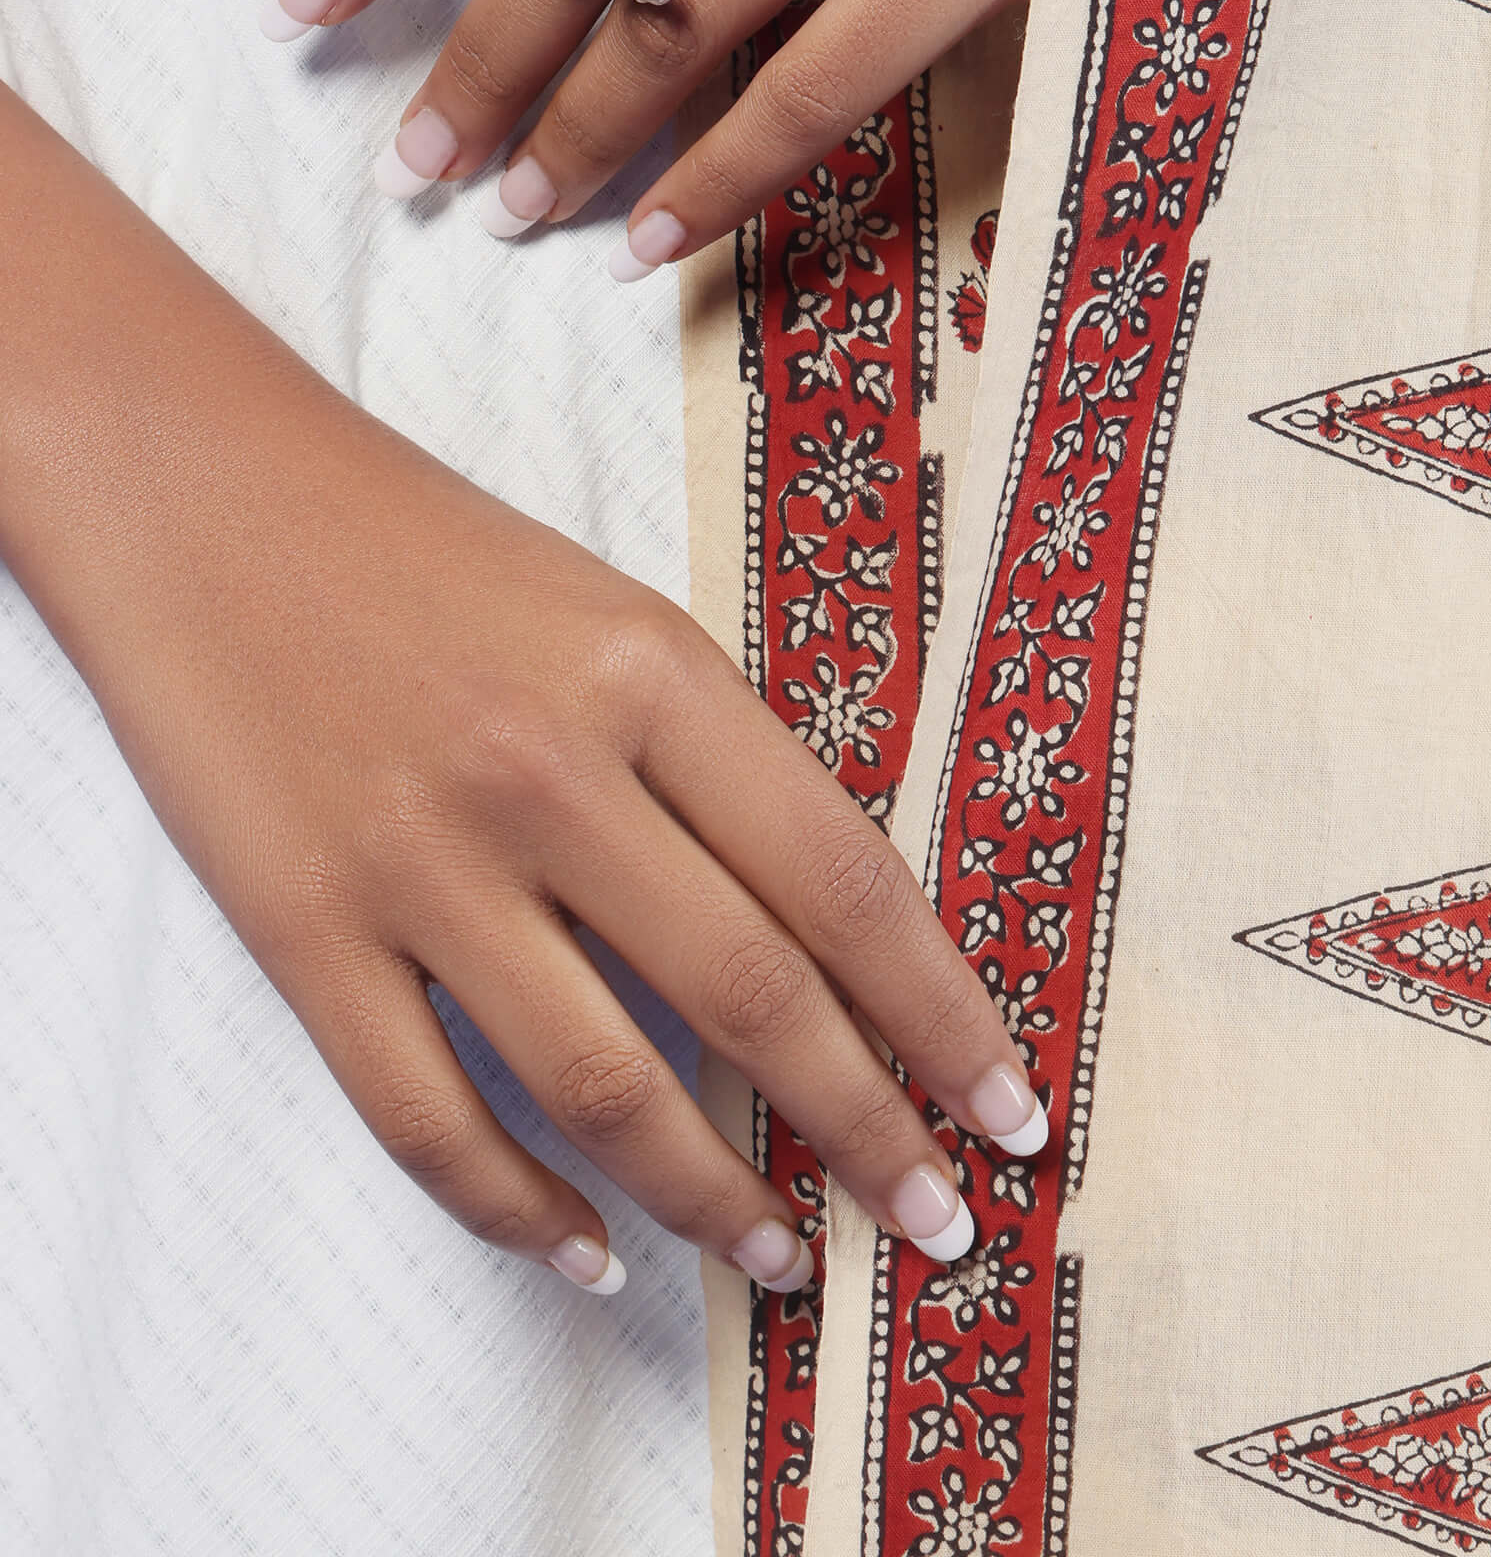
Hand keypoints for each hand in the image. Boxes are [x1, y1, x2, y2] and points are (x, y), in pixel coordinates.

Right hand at [0, 92, 1041, 1295]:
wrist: (208, 498)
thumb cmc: (432, 549)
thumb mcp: (615, 613)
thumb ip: (716, 757)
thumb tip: (837, 934)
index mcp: (655, 673)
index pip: (843, 877)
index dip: (942, 1010)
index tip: (1014, 1104)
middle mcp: (553, 771)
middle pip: (751, 994)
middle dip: (869, 1130)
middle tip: (941, 1221)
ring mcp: (424, 860)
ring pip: (602, 1082)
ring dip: (714, 1199)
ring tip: (784, 1261)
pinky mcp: (304, 929)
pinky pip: (429, 1113)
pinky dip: (518, 1207)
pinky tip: (589, 1249)